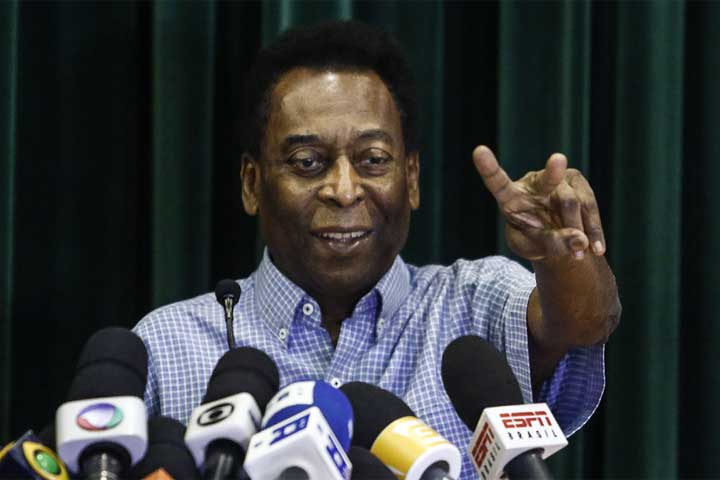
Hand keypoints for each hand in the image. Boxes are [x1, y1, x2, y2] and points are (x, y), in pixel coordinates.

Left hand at [472, 145, 604, 260]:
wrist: (555, 237)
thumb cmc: (534, 240)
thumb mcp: (534, 246)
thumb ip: (553, 243)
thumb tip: (581, 240)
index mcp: (510, 197)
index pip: (497, 182)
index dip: (488, 168)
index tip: (478, 151)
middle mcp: (533, 183)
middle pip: (545, 181)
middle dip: (552, 172)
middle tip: (558, 160)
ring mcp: (557, 180)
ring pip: (572, 202)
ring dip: (579, 230)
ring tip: (579, 254)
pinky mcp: (578, 183)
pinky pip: (590, 206)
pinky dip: (594, 229)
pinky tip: (597, 249)